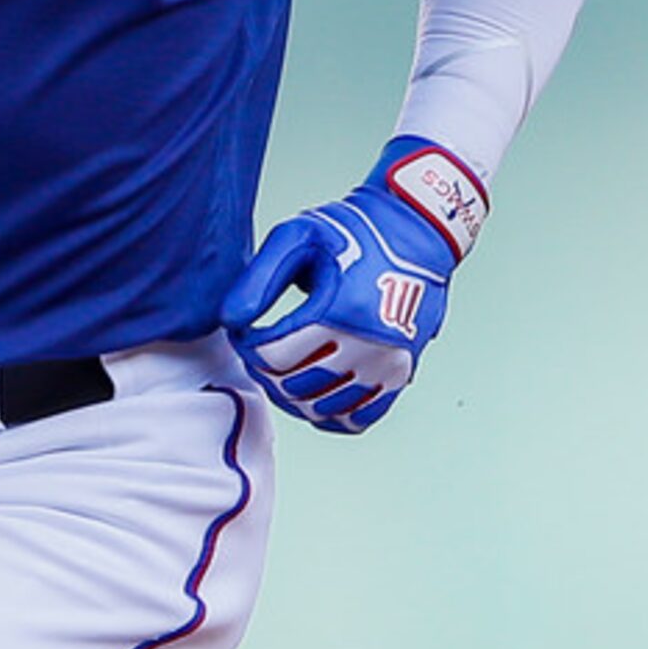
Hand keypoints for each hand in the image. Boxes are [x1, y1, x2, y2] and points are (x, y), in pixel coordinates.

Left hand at [219, 137, 488, 432]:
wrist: (417, 229)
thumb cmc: (353, 229)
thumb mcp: (298, 236)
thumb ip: (259, 279)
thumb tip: (230, 320)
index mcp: (341, 311)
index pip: (271, 355)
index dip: (245, 345)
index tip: (242, 328)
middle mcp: (370, 345)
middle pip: (292, 386)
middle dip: (263, 369)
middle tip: (257, 346)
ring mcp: (388, 366)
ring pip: (320, 408)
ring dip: (289, 392)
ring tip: (280, 365)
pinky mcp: (401, 376)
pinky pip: (356, 419)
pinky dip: (327, 414)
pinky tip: (311, 391)